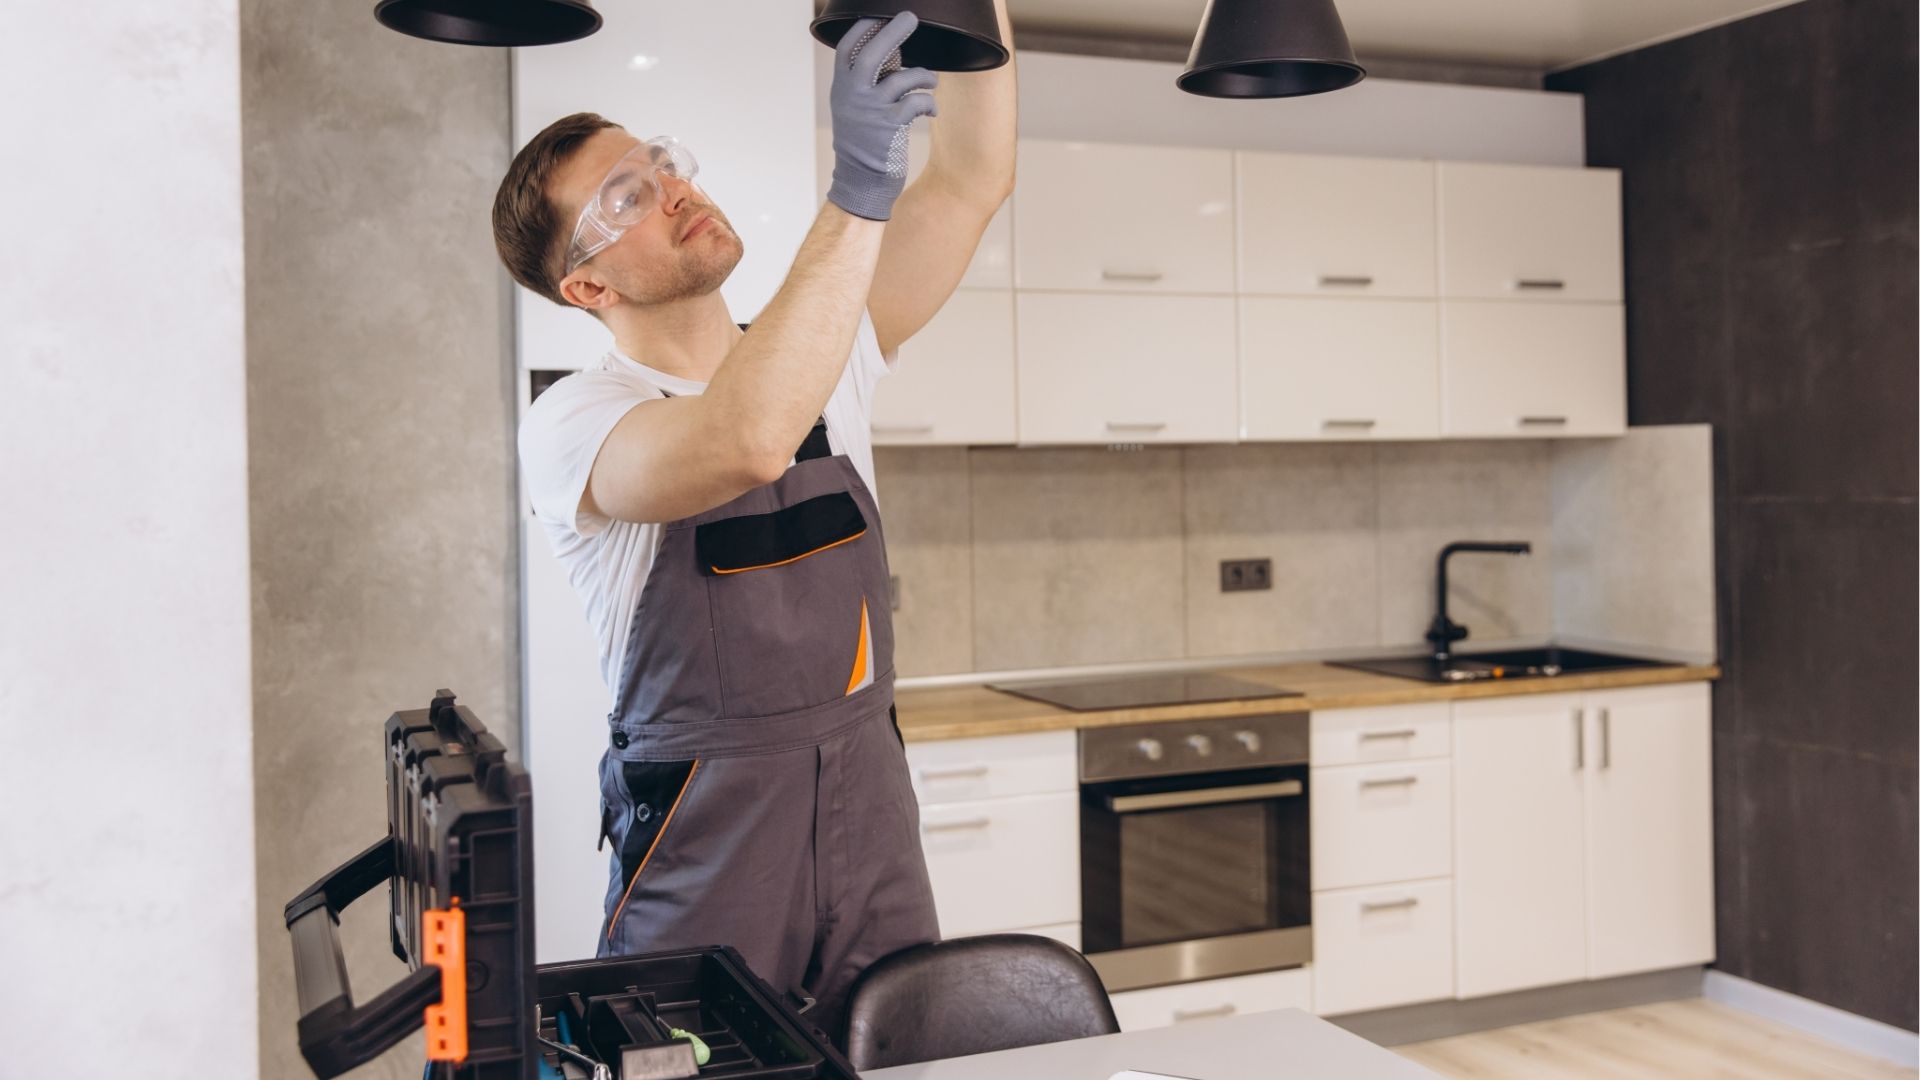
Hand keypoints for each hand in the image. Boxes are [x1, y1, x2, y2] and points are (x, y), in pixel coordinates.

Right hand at [826, 13, 938, 220]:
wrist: (861, 181)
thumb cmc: (862, 143)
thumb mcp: (853, 109)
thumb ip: (865, 83)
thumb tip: (891, 52)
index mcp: (842, 88)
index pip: (847, 49)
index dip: (863, 29)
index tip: (878, 17)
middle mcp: (854, 96)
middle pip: (872, 53)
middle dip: (893, 31)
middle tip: (910, 18)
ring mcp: (872, 111)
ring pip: (903, 78)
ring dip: (924, 75)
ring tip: (931, 80)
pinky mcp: (891, 127)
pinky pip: (917, 103)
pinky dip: (929, 103)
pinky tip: (932, 110)